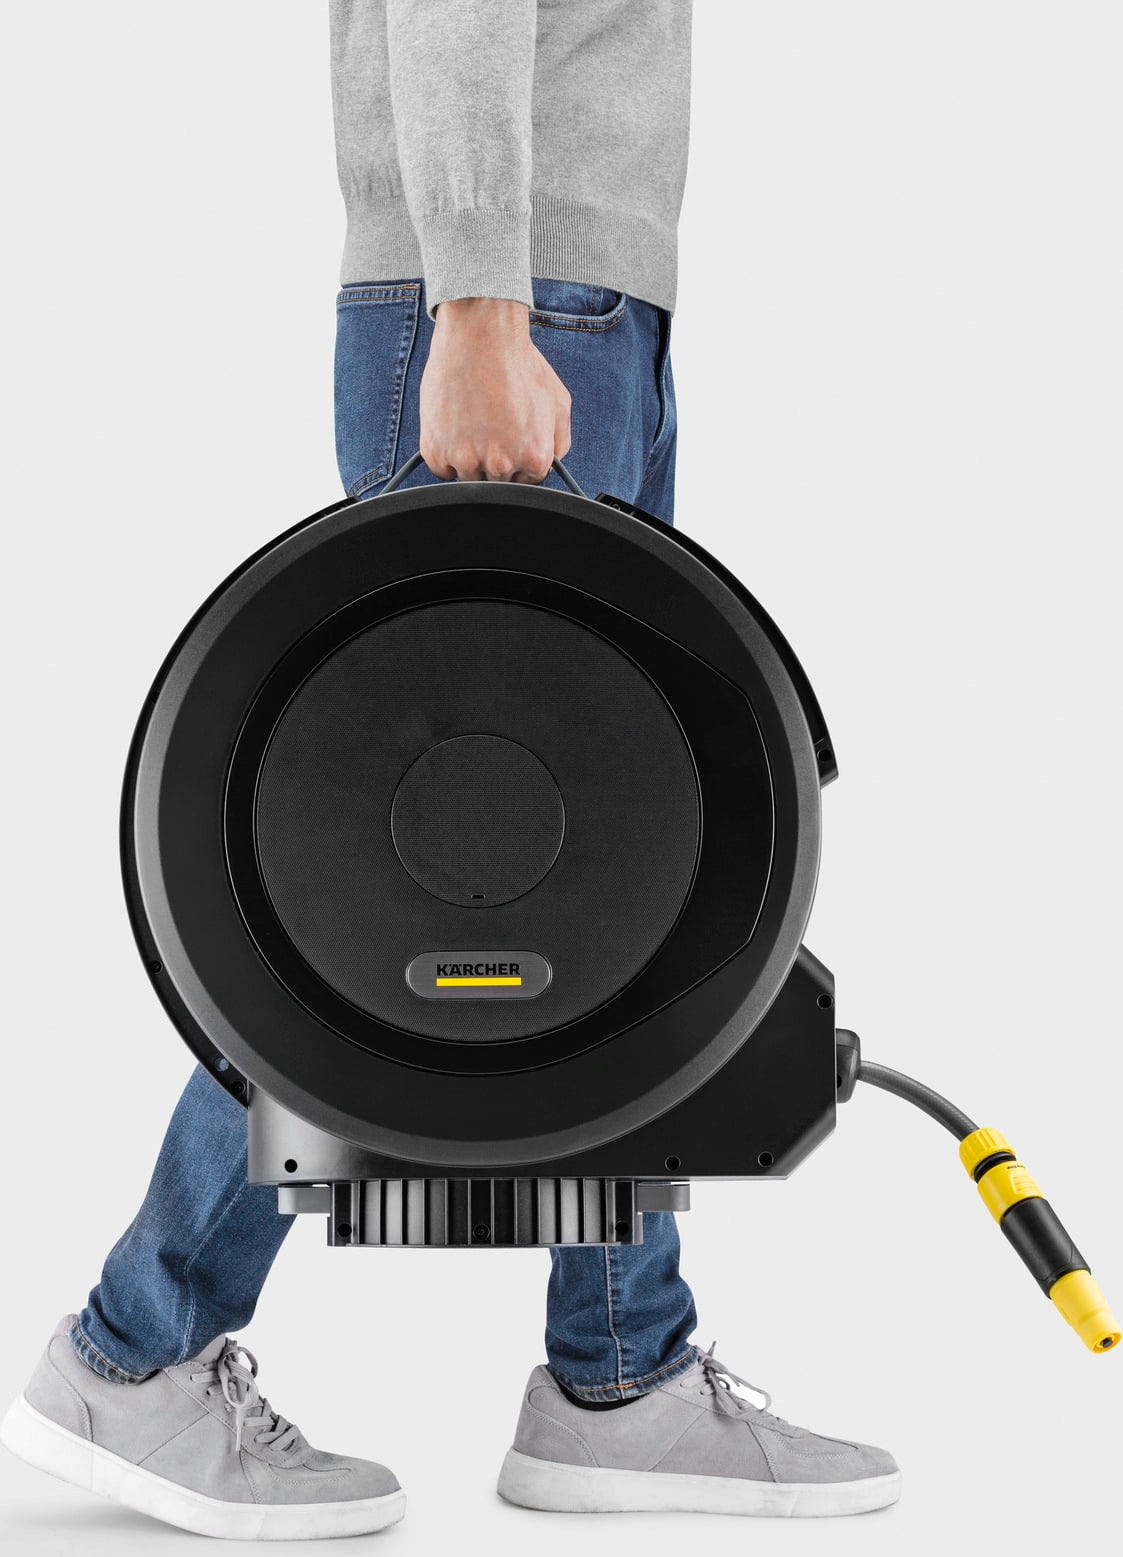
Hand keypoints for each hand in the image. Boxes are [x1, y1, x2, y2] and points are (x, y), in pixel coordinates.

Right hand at [419, 298, 571, 482]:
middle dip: (497, 461)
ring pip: (469, 478)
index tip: (512, 443)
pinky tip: (455, 425)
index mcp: (534, 457)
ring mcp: (466, 459)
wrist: (479, 335)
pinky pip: (442, 469)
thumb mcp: (558, 401)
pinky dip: (446, 454)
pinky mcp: (436, 451)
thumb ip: (560, 442)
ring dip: (470, 460)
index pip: (528, 482)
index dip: (520, 462)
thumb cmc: (518, 363)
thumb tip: (552, 464)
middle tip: (491, 428)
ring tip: (473, 424)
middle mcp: (501, 464)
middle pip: (499, 483)